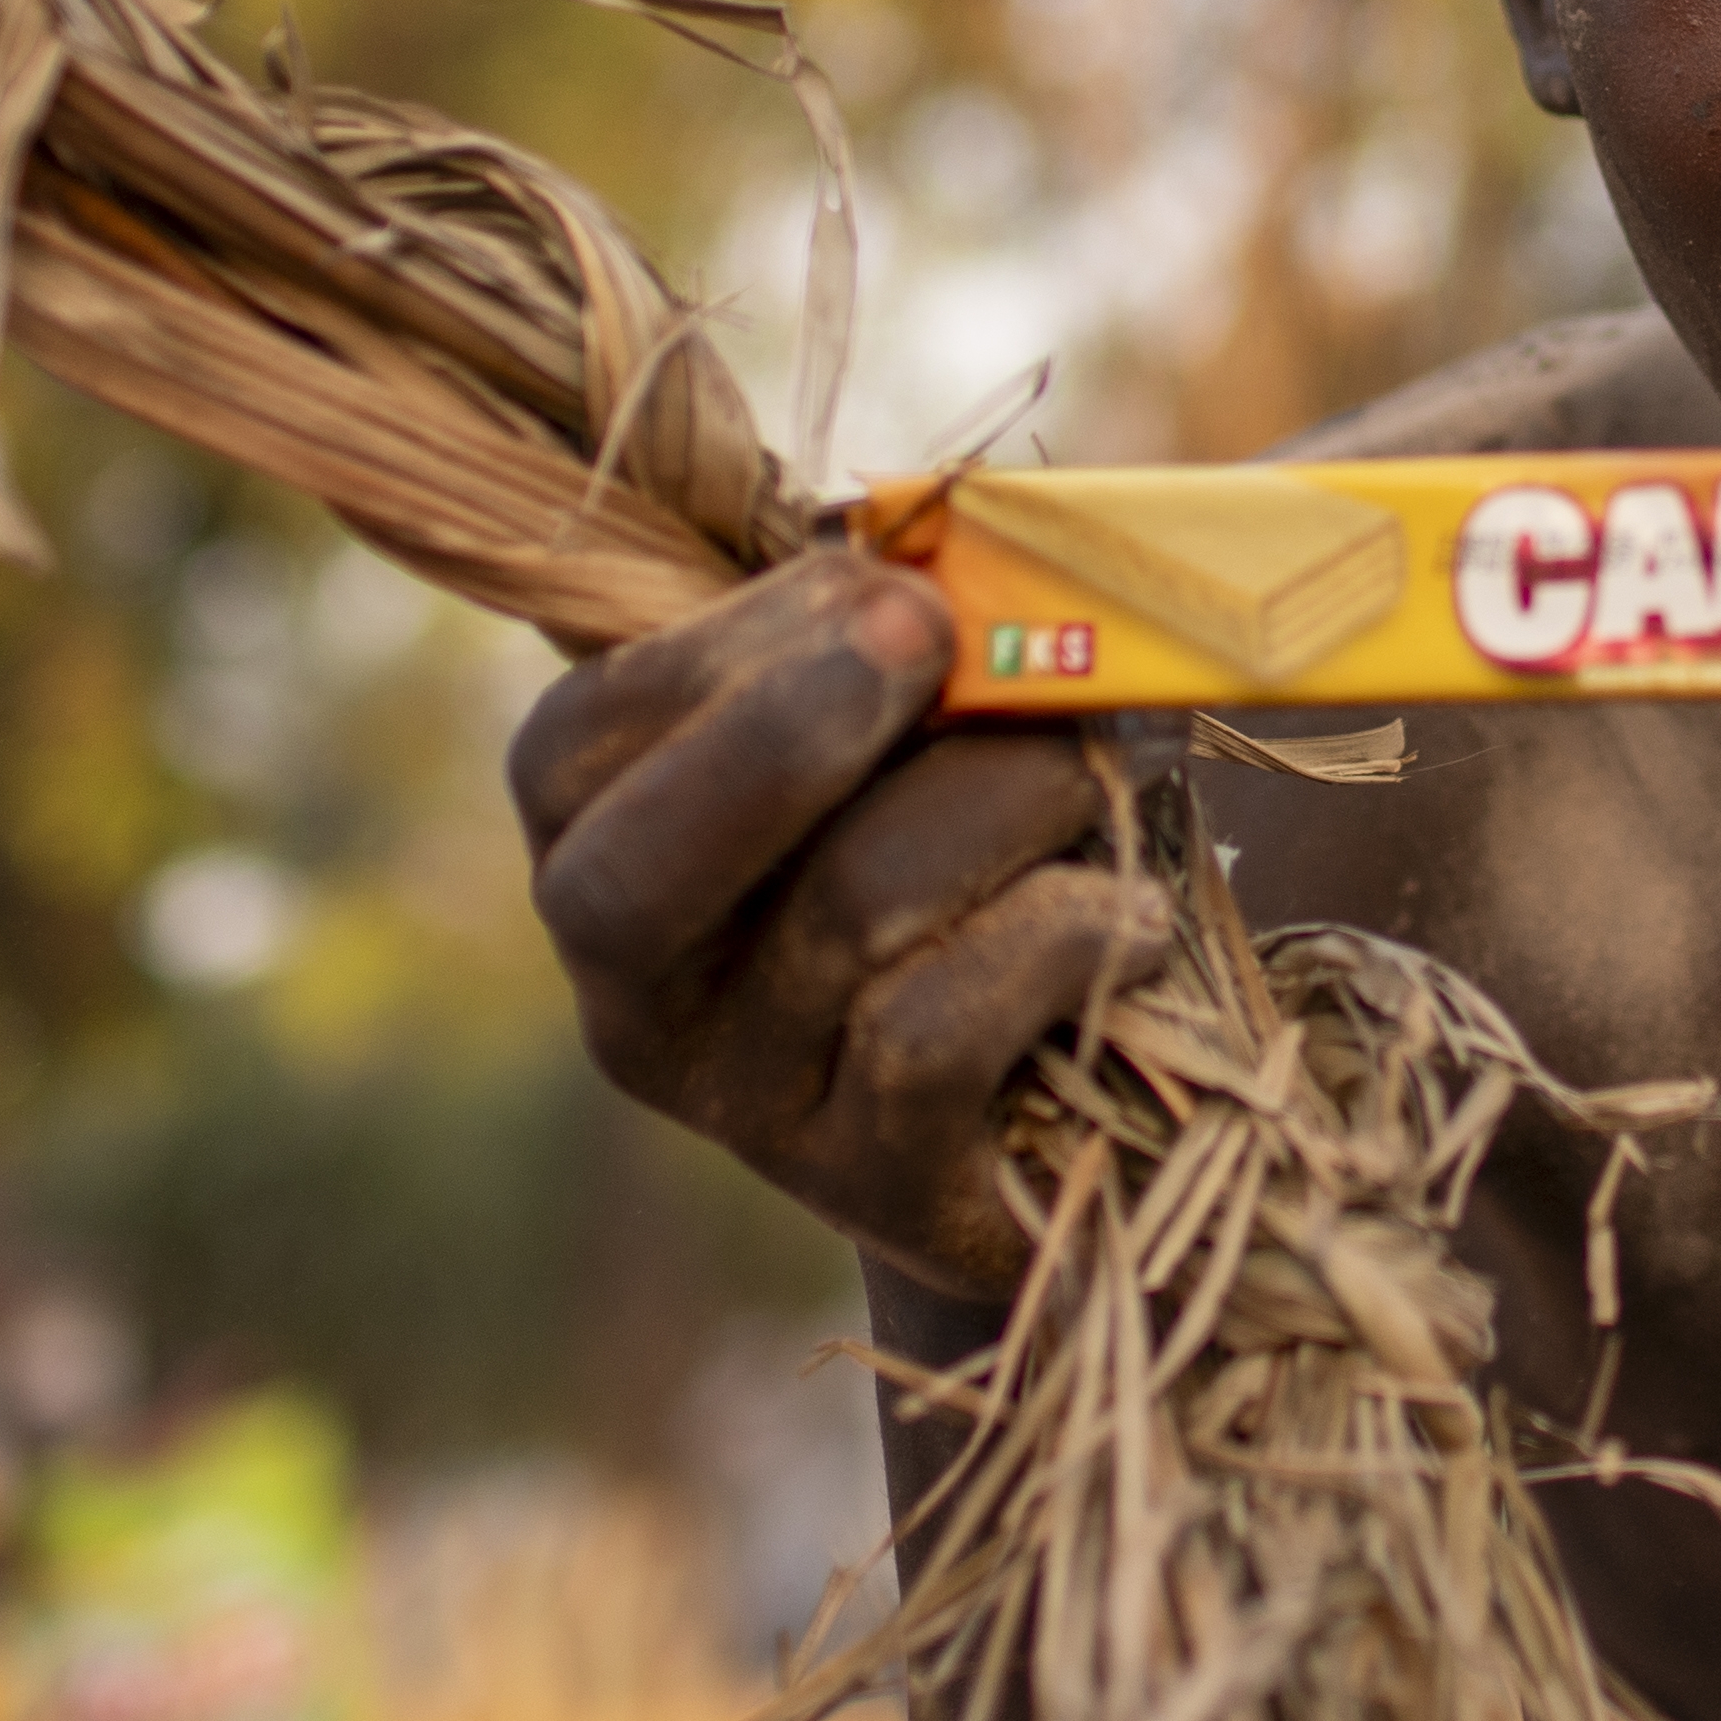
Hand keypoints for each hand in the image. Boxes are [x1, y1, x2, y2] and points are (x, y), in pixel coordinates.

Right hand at [510, 553, 1166, 1299]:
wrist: (1044, 1117)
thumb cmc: (959, 862)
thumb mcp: (887, 745)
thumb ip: (870, 646)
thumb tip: (944, 542)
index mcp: (600, 847)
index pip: (587, 737)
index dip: (737, 645)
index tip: (884, 581)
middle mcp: (636, 991)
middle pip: (646, 861)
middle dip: (797, 721)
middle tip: (936, 634)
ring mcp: (743, 1101)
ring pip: (846, 909)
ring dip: (1000, 799)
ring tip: (1094, 770)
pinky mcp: (871, 1178)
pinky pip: (938, 1034)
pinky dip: (1059, 936)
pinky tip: (1133, 912)